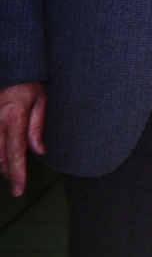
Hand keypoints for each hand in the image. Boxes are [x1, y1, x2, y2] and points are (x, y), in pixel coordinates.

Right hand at [0, 82, 45, 196]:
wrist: (12, 66)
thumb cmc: (30, 81)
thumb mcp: (42, 99)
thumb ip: (38, 126)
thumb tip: (39, 151)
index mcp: (14, 116)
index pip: (15, 152)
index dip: (17, 174)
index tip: (19, 190)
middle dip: (8, 172)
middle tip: (17, 181)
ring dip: (0, 163)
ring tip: (10, 169)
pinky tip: (3, 156)